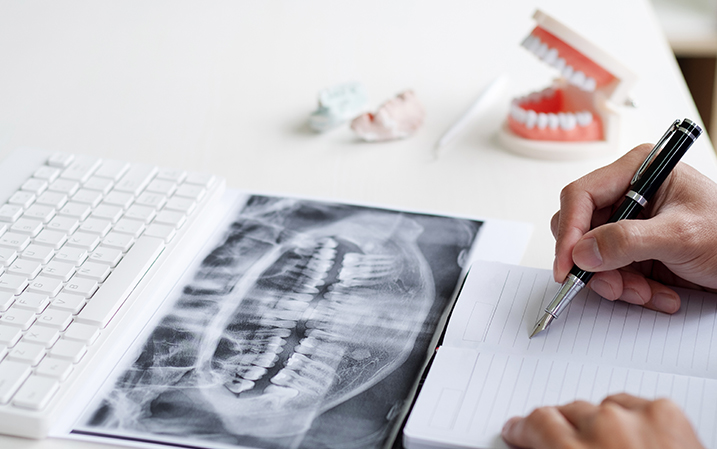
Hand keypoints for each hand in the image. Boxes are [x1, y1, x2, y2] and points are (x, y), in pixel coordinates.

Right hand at [501, 394, 703, 448]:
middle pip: (565, 412)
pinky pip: (631, 402)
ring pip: (599, 406)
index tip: (521, 431)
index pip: (537, 423)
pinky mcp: (664, 410)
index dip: (526, 429)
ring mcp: (634, 417)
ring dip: (599, 423)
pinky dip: (630, 418)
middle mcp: (601, 430)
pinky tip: (637, 440)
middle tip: (570, 446)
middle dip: (563, 429)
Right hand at [552, 143, 716, 312]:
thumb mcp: (680, 235)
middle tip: (614, 286)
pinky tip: (660, 293)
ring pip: (592, 257)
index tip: (567, 266)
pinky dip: (631, 290)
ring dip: (617, 282)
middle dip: (596, 264)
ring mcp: (629, 224)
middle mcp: (628, 195)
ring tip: (649, 293)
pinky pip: (611, 273)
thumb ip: (627, 241)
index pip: (581, 196)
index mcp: (638, 172)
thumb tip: (582, 252)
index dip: (569, 232)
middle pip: (581, 229)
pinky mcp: (633, 250)